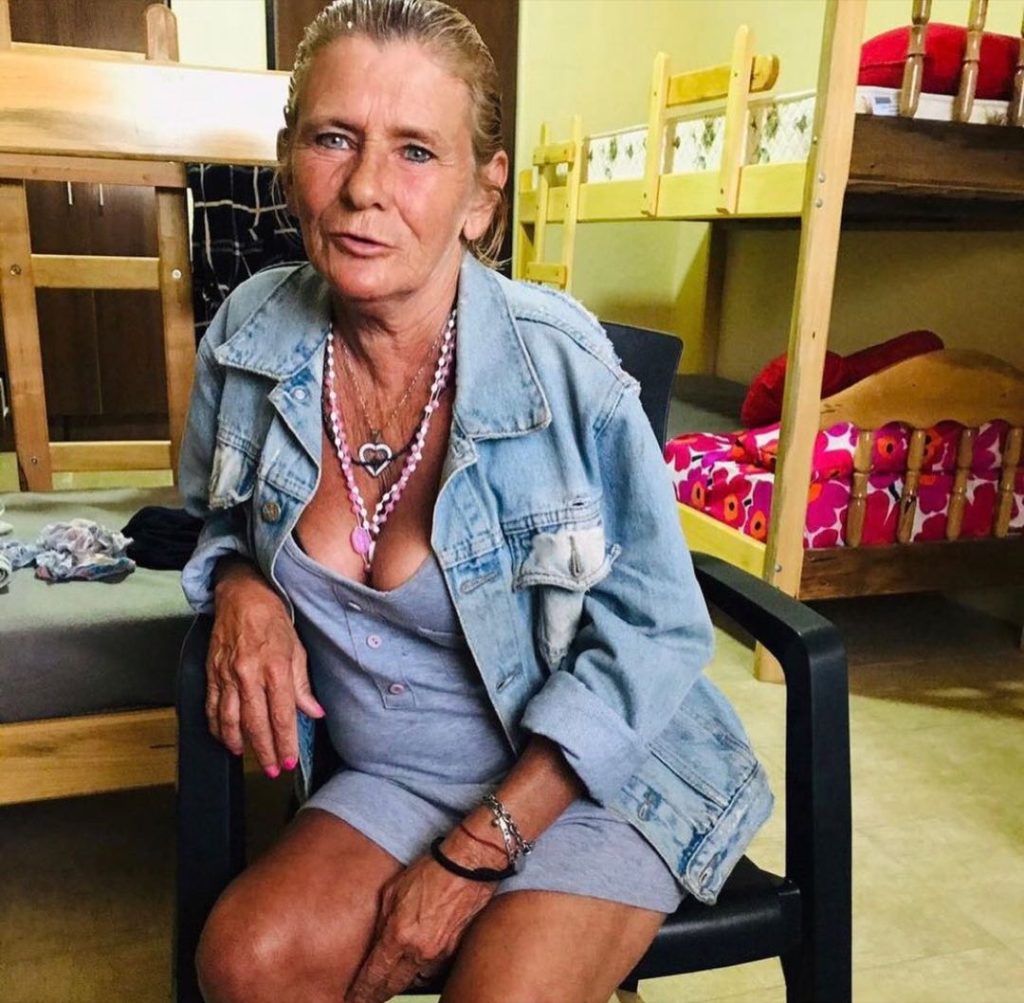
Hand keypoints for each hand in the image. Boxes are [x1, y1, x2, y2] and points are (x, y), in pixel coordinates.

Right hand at [206, 557, 323, 774]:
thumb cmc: (273, 619)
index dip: (285, 743)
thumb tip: (314, 713)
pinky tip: (225, 739)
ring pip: (230, 720)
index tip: (289, 761)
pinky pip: (211, 707)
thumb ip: (303, 685)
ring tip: (249, 757)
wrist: (242, 595)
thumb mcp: (297, 648)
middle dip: (265, 751)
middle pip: (256, 724)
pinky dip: (216, 728)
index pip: (282, 715)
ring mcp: (226, 675)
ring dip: (239, 743)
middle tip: (273, 769)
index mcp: (275, 668)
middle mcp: (249, 674)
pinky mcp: (211, 673)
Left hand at [345, 832, 503, 1002]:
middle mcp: (419, 950)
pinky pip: (435, 970)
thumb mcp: (393, 889)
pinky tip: (420, 963)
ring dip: (404, 981)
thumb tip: (375, 942)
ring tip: (395, 977)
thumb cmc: (431, 870)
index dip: (361, 991)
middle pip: (393, 986)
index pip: (374, 975)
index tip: (354, 998)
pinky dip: (425, 969)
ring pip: (416, 981)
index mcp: (399, 934)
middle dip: (379, 994)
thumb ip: (381, 920)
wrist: (468, 865)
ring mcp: (440, 953)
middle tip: (369, 997)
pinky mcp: (456, 950)